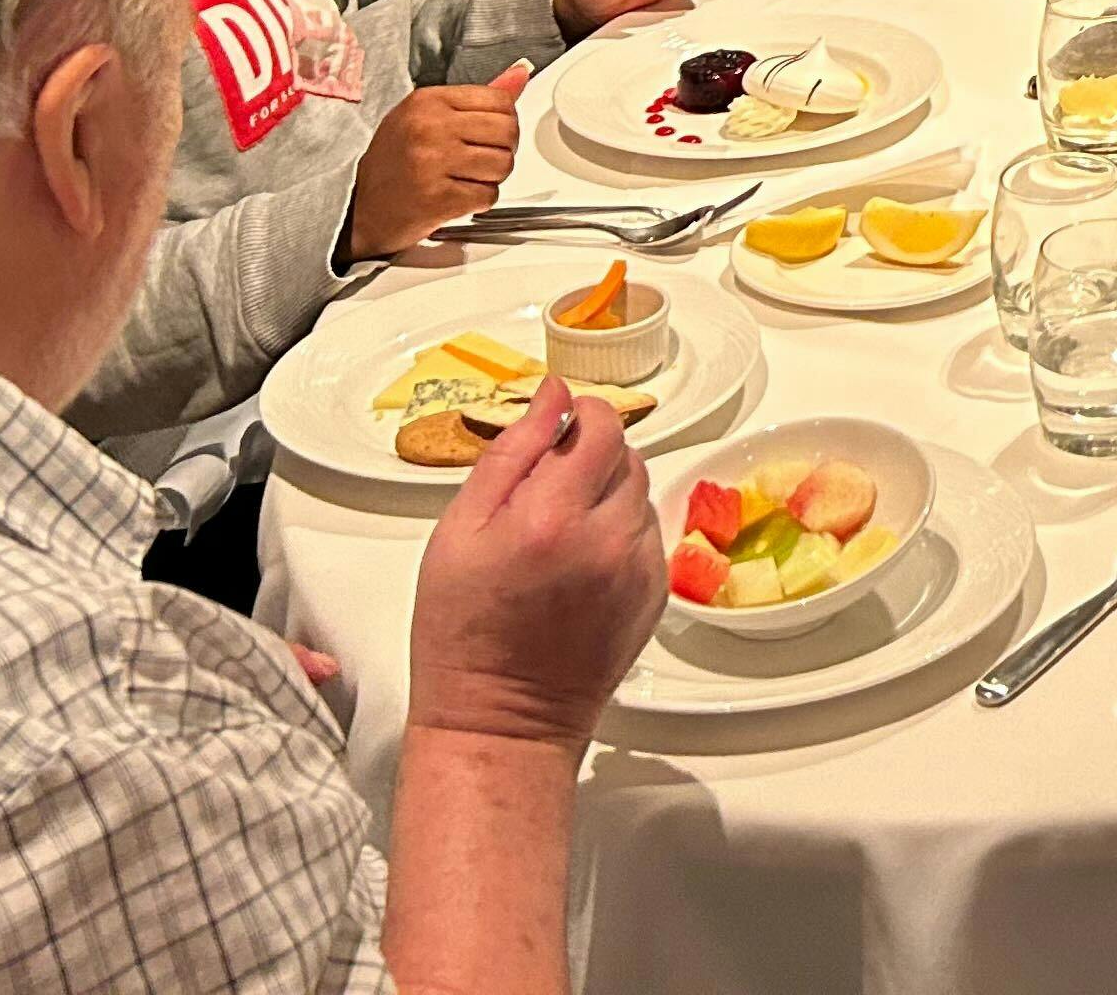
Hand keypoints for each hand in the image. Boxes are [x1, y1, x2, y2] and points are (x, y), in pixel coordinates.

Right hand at [344, 62, 530, 259]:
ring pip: (503, 165)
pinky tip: (455, 197)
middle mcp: (429, 127)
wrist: (358, 209)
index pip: (501, 101)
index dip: (504, 121)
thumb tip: (520, 74)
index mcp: (428, 100)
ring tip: (464, 178)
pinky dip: (479, 201)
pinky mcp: (437, 198)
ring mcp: (432, 162)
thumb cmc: (393, 162)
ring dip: (491, 178)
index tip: (488, 134)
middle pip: (508, 132)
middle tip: (478, 160)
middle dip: (502, 150)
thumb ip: (476, 98)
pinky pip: (488, 196)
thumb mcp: (426, 117)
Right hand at [408, 378, 663, 749]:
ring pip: (638, 494)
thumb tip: (550, 396)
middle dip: (587, 459)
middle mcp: (609, 538)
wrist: (502, 720)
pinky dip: (619, 535)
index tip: (557, 429)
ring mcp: (639, 568)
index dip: (579, 418)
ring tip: (557, 539)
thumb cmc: (464, 632)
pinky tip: (579, 566)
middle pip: (625, 454)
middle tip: (542, 497)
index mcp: (555, 515)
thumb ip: (511, 452)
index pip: (602, 424)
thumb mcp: (459, 530)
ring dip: (605, 497)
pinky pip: (646, 535)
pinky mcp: (657, 593)